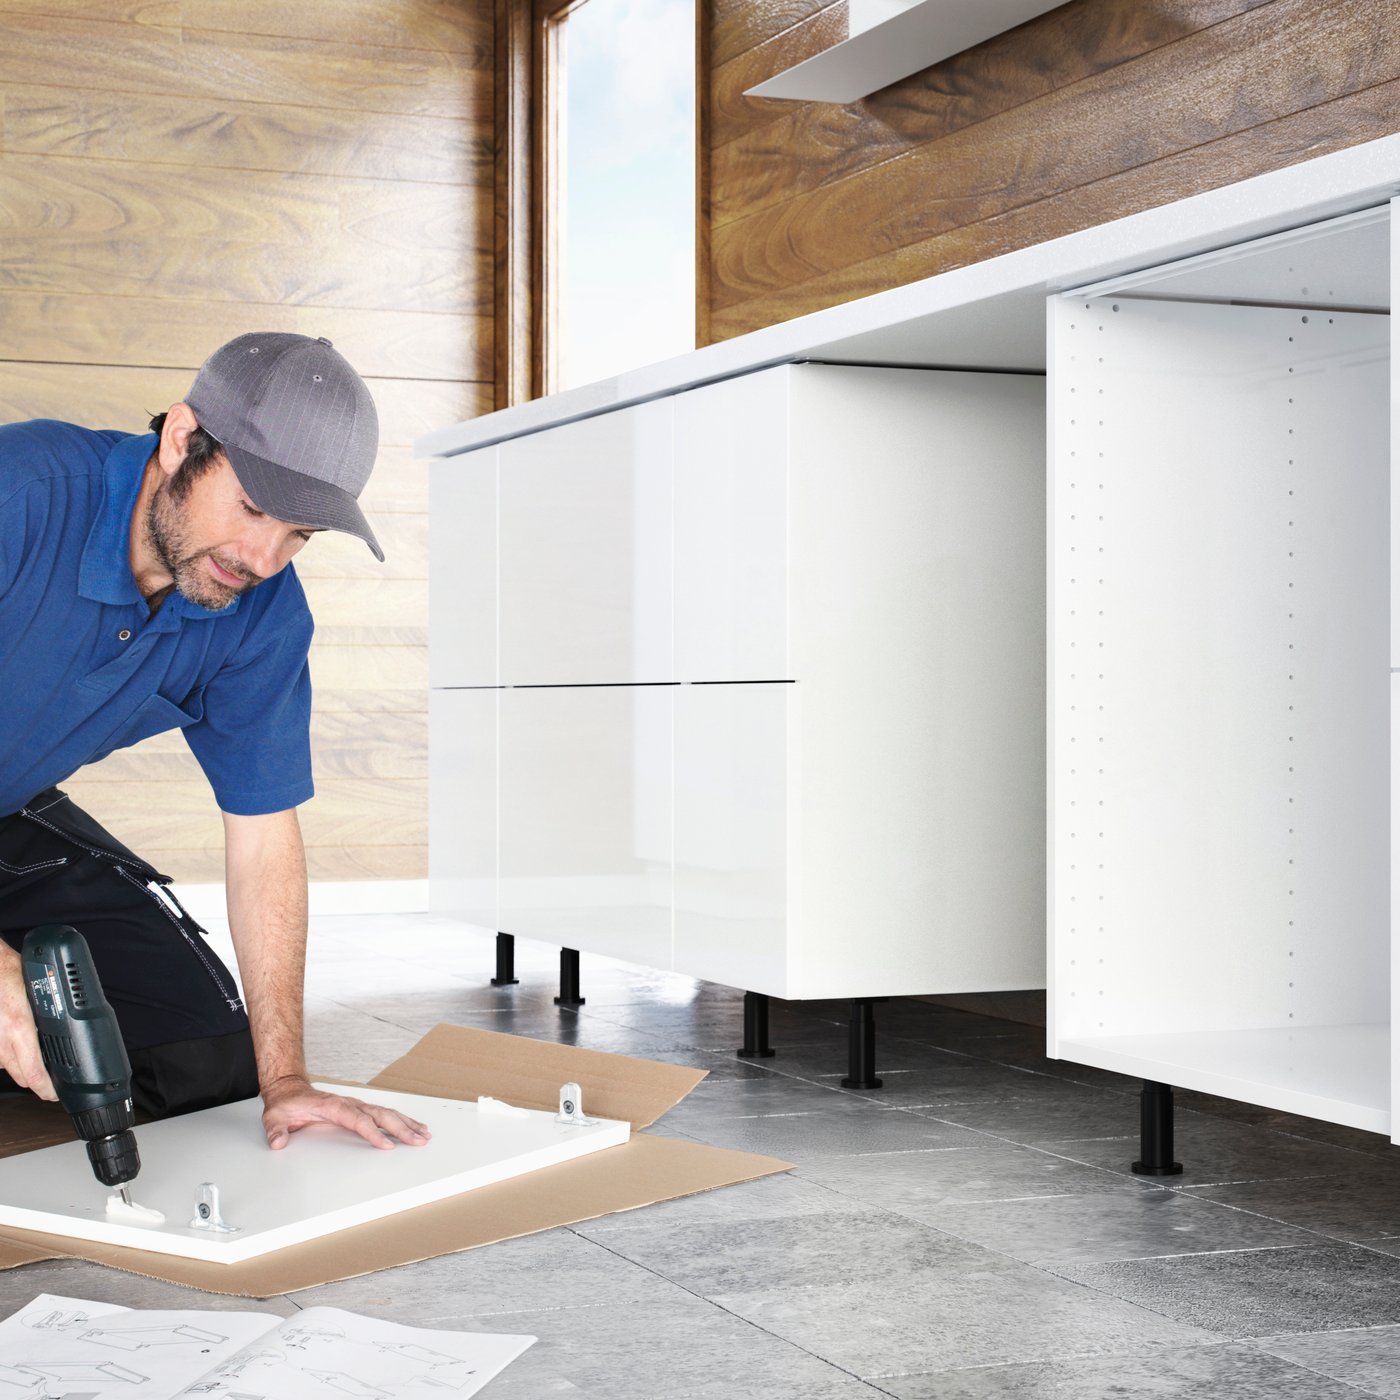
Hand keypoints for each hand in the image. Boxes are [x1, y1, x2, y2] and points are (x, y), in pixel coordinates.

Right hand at [0, 943, 55, 1100]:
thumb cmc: (8, 972)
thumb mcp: (39, 991)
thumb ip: (47, 1013)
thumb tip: (66, 1026)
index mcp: (20, 1027)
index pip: (35, 1073)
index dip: (47, 1090)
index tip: (55, 1094)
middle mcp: (2, 1039)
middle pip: (22, 1077)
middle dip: (37, 1079)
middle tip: (49, 1076)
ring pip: (8, 1066)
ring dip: (20, 1063)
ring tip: (31, 1049)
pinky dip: (4, 1052)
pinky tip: (10, 1038)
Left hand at [260, 1076, 430, 1150]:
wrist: (289, 1089)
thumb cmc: (286, 1104)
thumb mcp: (274, 1117)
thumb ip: (276, 1130)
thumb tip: (278, 1142)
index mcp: (334, 1107)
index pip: (358, 1120)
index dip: (373, 1132)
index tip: (386, 1145)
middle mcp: (350, 1104)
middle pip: (381, 1115)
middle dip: (401, 1128)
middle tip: (418, 1141)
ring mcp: (357, 1105)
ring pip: (387, 1113)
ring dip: (407, 1124)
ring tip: (424, 1135)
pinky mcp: (360, 1109)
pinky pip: (384, 1114)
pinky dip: (401, 1120)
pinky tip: (413, 1127)